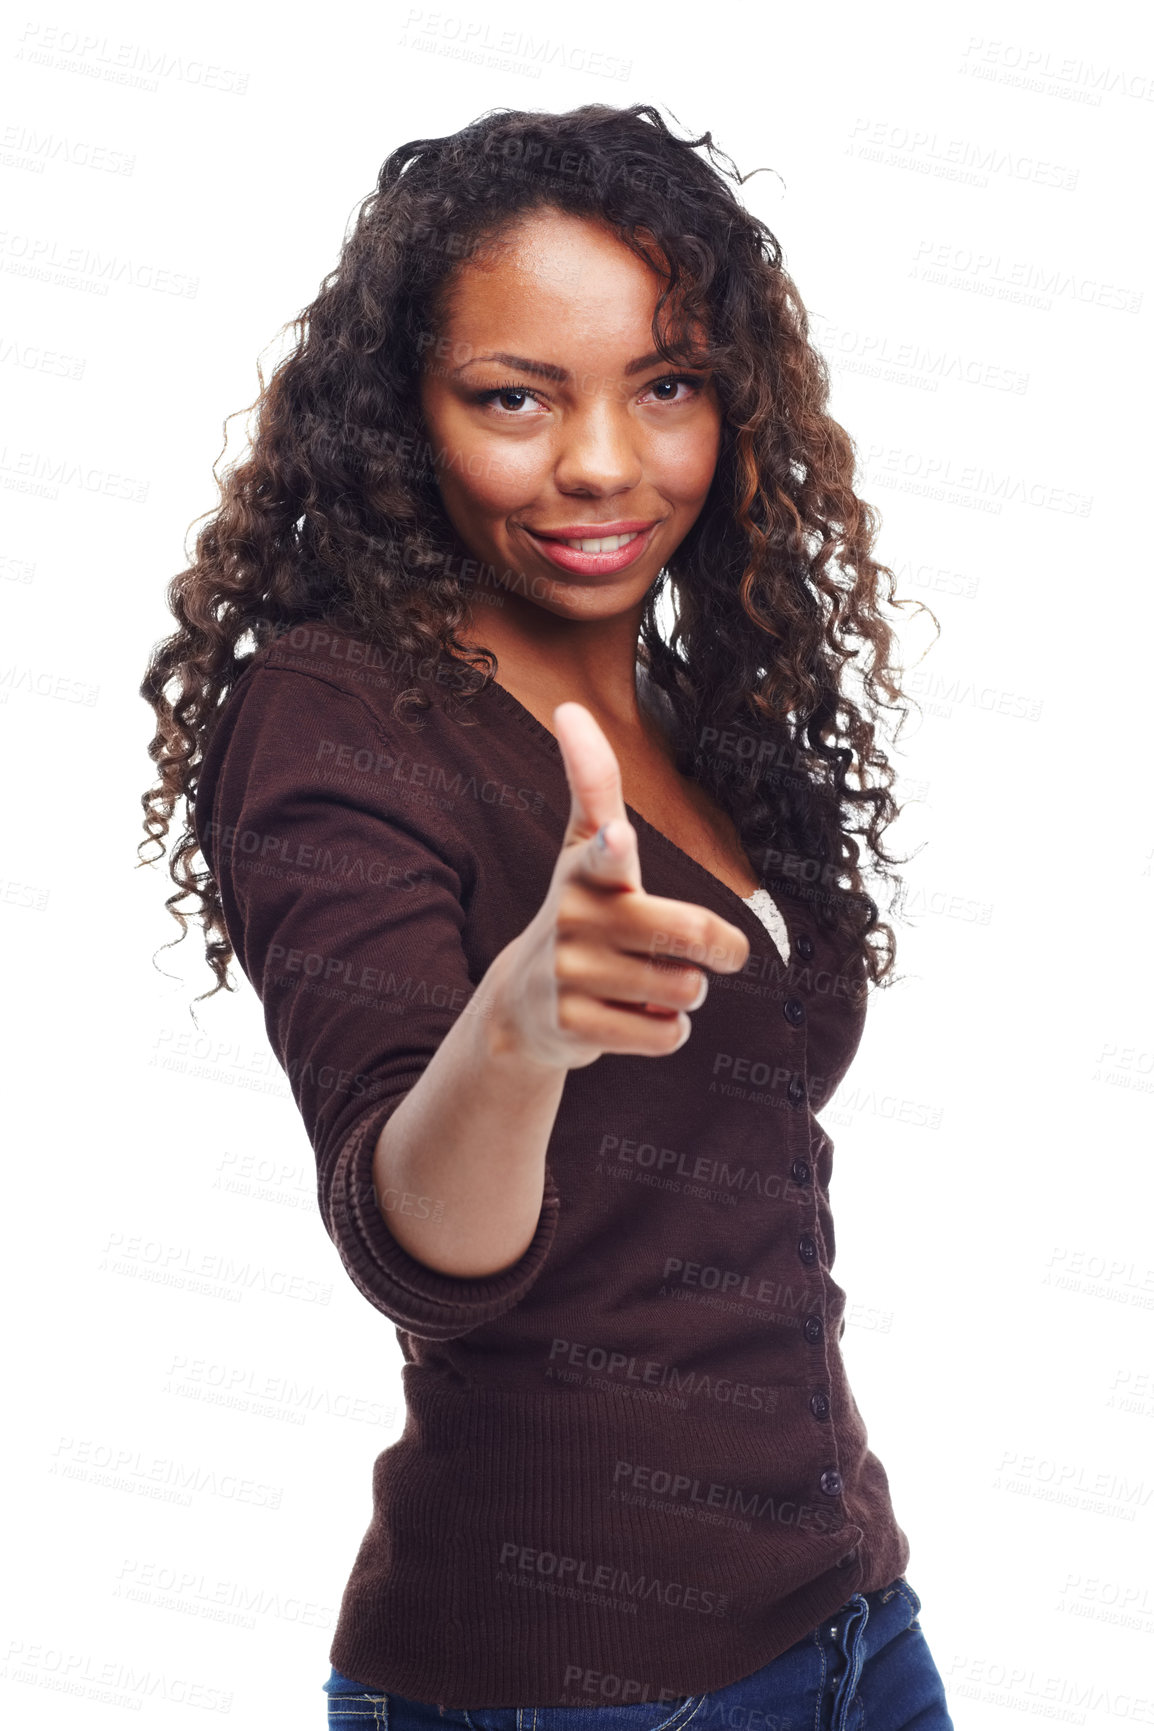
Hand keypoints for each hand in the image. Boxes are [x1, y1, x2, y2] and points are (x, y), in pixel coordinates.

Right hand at [493, 700, 750, 1070]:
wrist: (524, 1005)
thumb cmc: (581, 911)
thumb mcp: (581, 847)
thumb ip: (592, 781)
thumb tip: (569, 707)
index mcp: (587, 869)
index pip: (600, 851)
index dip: (612, 847)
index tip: (617, 839)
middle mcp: (576, 919)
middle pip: (687, 934)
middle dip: (716, 948)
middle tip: (706, 951)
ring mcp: (570, 975)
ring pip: (684, 988)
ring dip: (686, 991)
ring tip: (648, 982)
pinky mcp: (575, 1026)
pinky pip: (666, 1034)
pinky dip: (668, 1030)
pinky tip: (635, 1017)